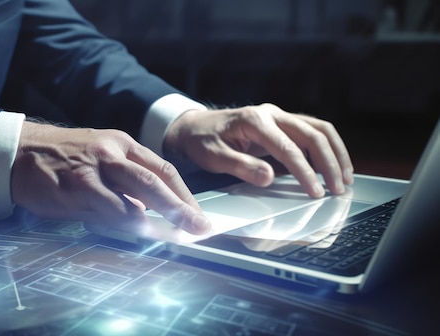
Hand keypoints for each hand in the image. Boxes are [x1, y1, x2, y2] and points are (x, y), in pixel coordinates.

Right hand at [10, 122, 210, 233]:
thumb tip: (149, 210)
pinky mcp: (79, 185)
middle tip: (198, 227)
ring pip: (140, 193)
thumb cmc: (60, 159)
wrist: (19, 152)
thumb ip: (123, 181)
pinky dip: (130, 222)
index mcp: (121, 144)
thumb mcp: (97, 158)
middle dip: (183, 208)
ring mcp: (96, 168)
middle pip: (158, 181)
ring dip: (162, 218)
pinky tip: (140, 231)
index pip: (163, 169)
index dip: (184, 194)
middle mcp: (113, 152)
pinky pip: (112, 207)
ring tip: (176, 235)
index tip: (197, 213)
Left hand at [163, 103, 353, 196]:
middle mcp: (271, 114)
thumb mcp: (213, 157)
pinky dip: (327, 148)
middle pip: (312, 133)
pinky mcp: (282, 124)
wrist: (194, 127)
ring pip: (318, 129)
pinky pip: (312, 132)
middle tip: (337, 188)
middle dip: (329, 162)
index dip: (304, 171)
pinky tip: (332, 167)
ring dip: (335, 153)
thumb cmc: (202, 141)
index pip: (288, 147)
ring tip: (344, 178)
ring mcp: (278, 117)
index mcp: (254, 120)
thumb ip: (240, 167)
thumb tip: (268, 177)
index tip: (315, 191)